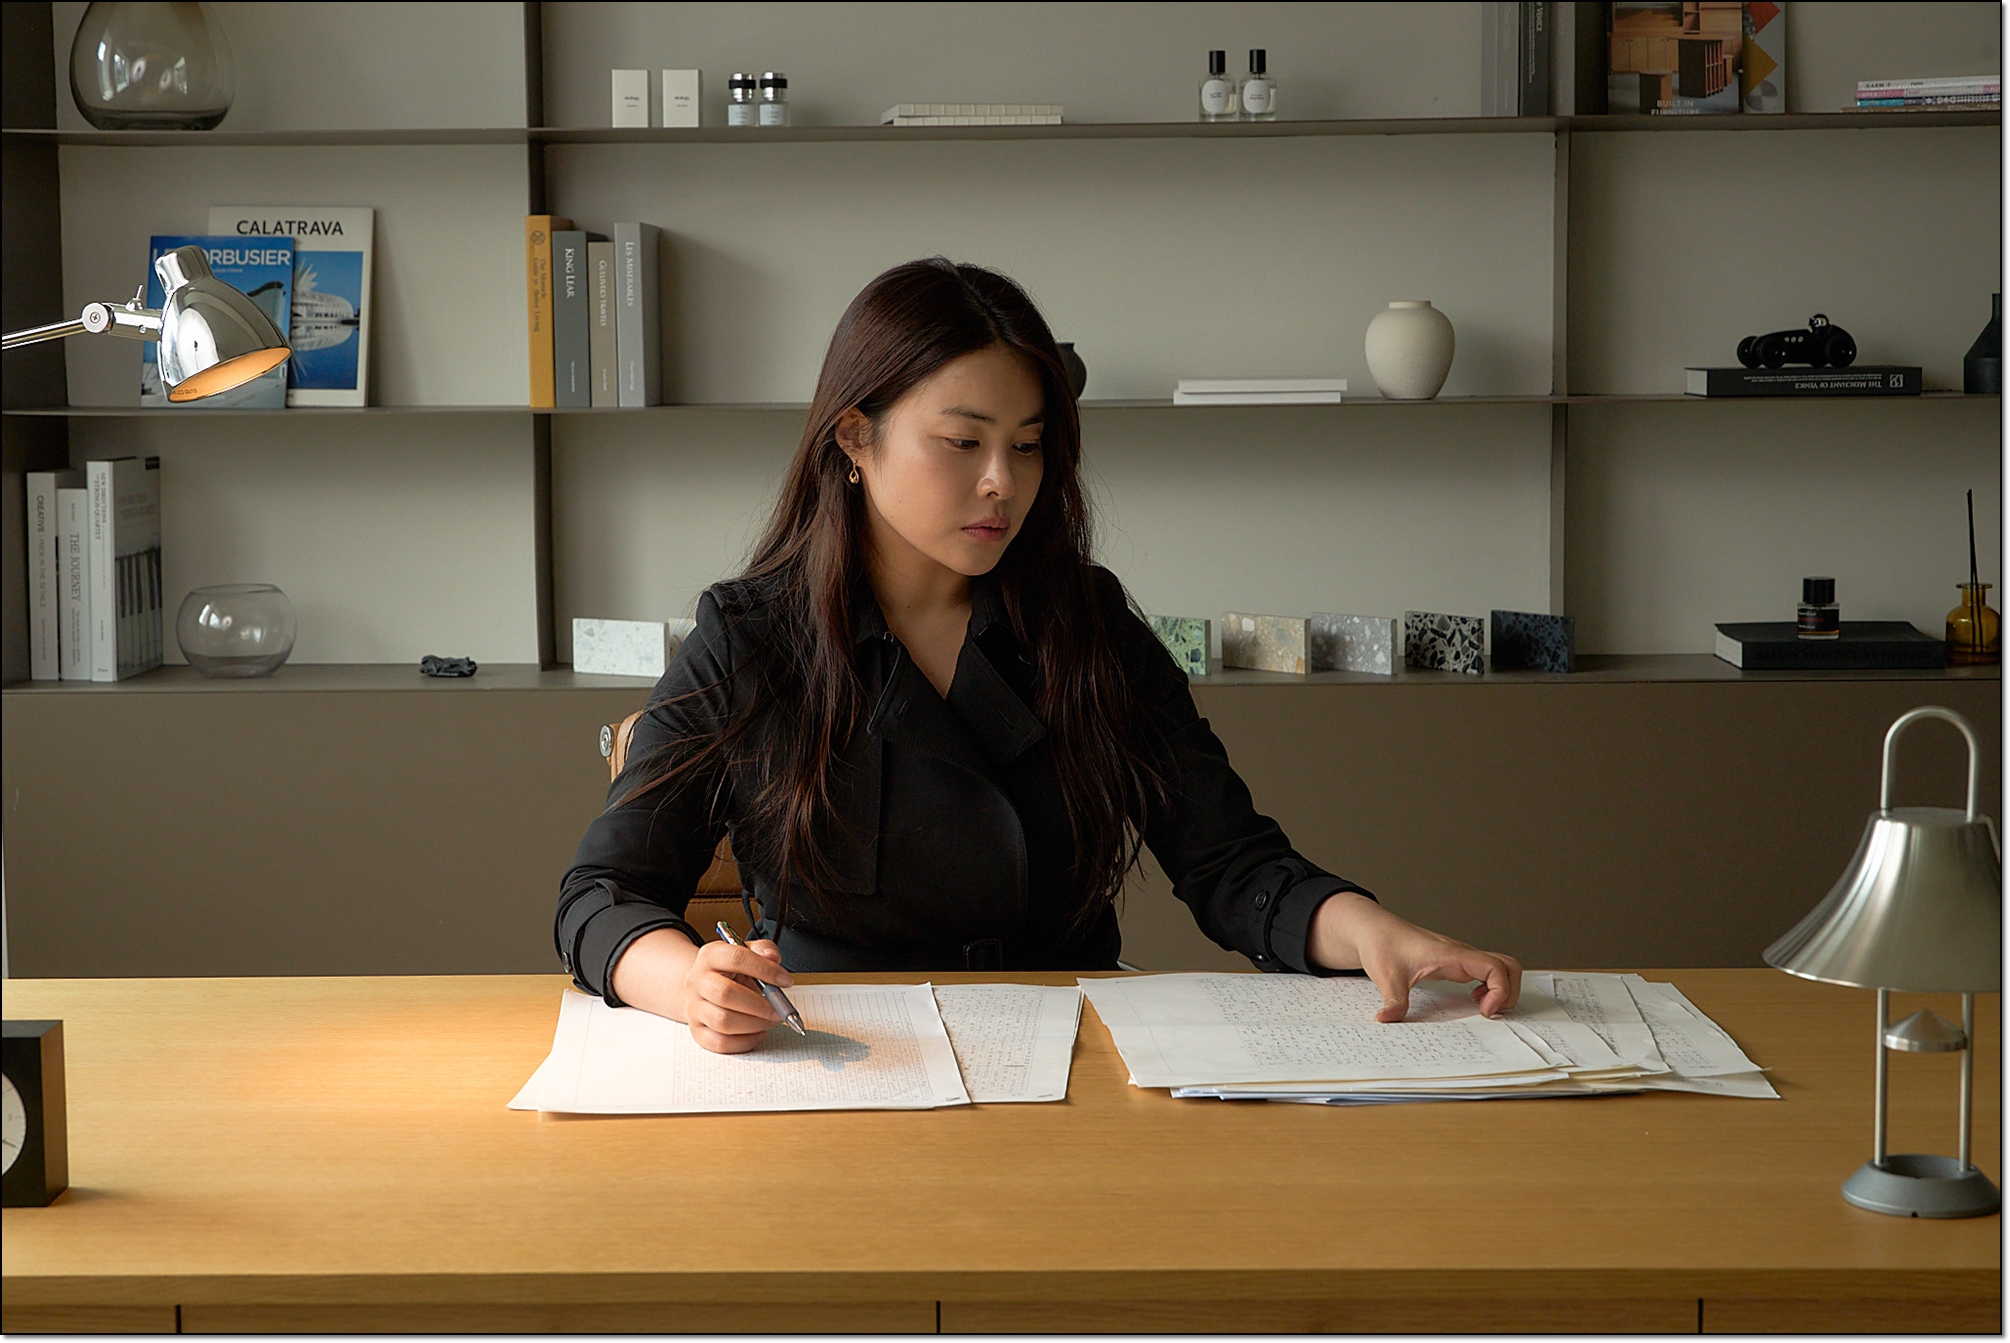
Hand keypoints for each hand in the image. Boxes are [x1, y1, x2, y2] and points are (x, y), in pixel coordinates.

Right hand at [678, 937, 795, 1053]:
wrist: (701, 988)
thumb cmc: (728, 971)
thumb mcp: (745, 952)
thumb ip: (763, 950)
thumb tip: (773, 958)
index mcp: (711, 956)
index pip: (736, 959)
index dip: (765, 970)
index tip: (786, 981)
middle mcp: (698, 981)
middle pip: (725, 994)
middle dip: (760, 1005)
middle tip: (779, 1010)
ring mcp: (695, 1008)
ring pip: (723, 1022)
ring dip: (754, 1024)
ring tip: (770, 1020)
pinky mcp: (698, 1031)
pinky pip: (720, 1043)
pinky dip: (745, 1042)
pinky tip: (758, 1033)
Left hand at [1306, 891, 1521, 1022]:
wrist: (1374, 929)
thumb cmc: (1383, 944)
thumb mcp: (1386, 976)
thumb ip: (1392, 1000)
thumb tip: (1388, 1020)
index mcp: (1452, 955)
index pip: (1495, 967)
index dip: (1501, 991)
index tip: (1484, 1011)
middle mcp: (1461, 955)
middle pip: (1508, 965)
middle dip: (1510, 992)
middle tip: (1490, 1012)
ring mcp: (1461, 958)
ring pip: (1500, 967)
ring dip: (1502, 990)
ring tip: (1482, 1009)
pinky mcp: (1456, 963)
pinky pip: (1487, 972)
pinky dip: (1491, 987)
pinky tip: (1472, 1000)